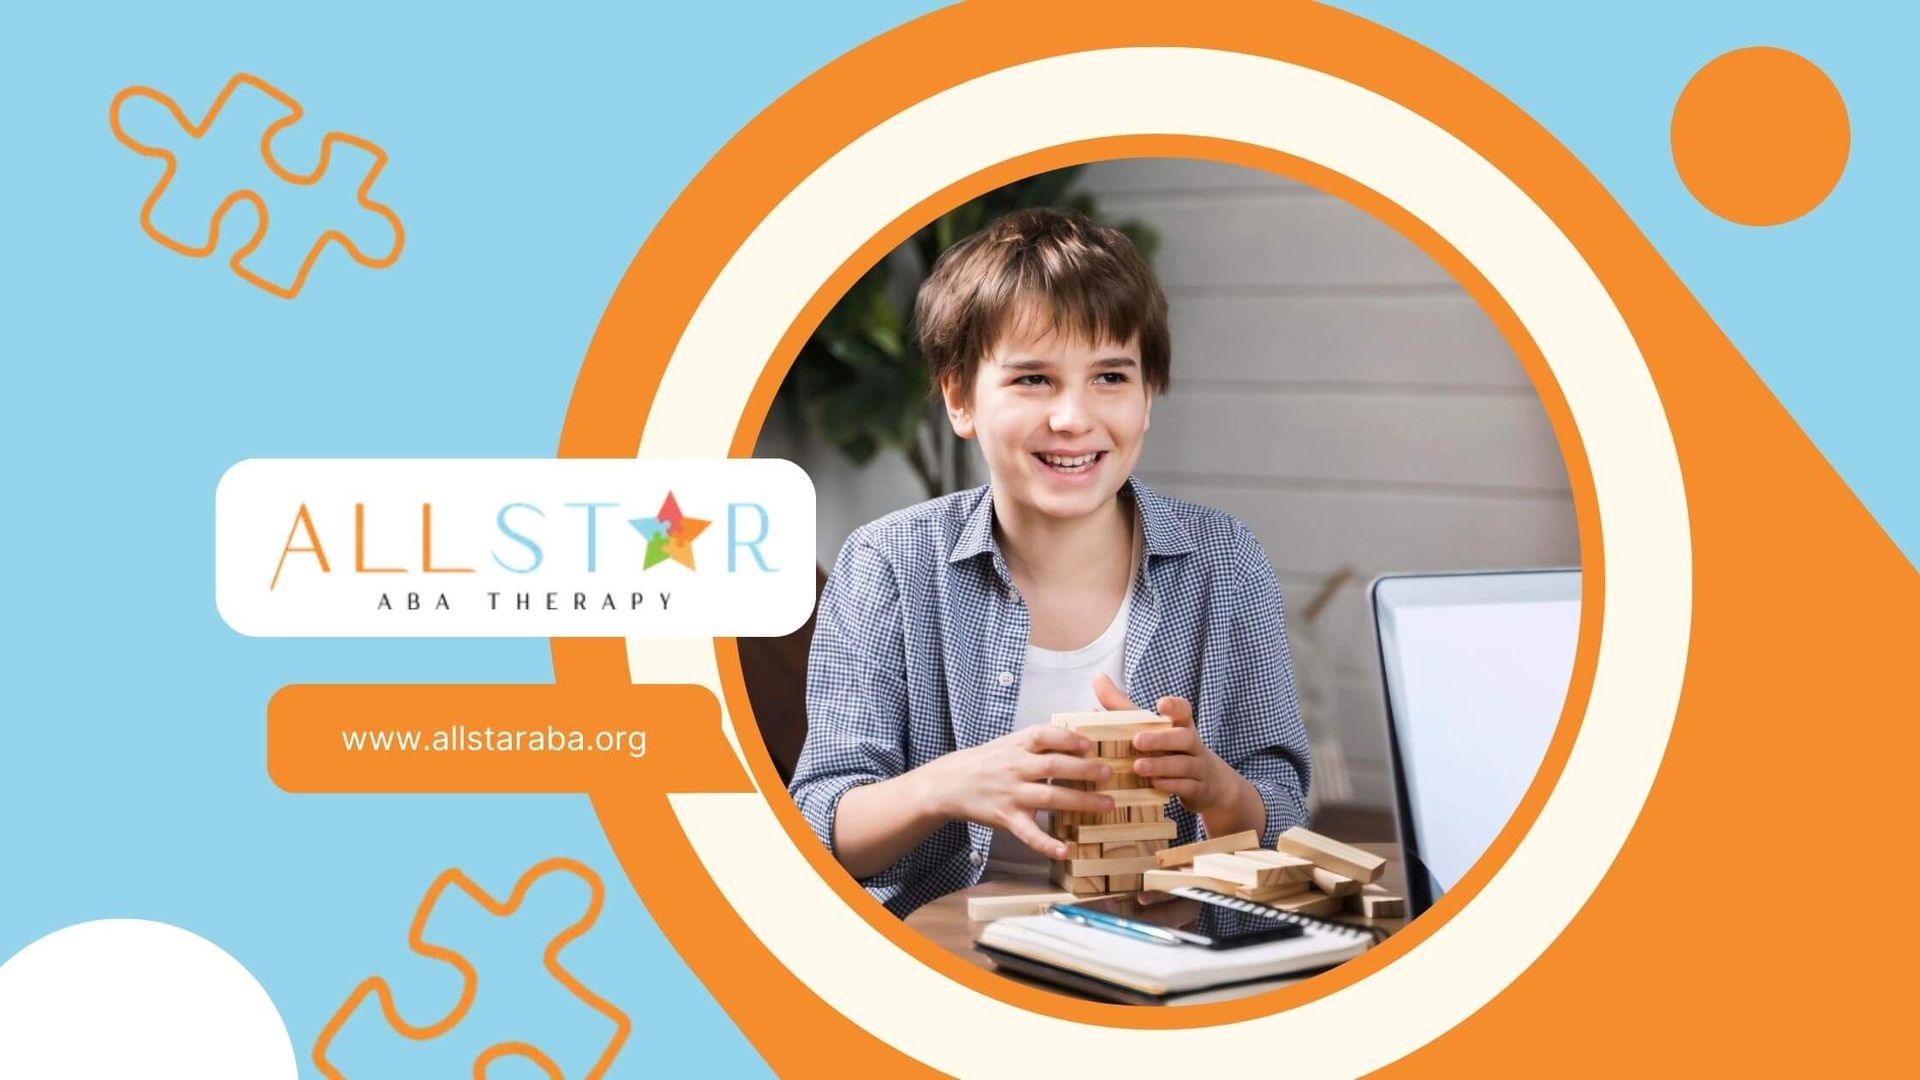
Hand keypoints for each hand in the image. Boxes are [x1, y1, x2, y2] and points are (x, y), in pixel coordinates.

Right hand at [925, 725, 1117, 858]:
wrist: (950, 783)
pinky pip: (1029, 834)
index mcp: (1018, 745)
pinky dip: (1047, 844)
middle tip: (1109, 773)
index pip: (1043, 735)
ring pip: (1050, 797)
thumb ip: (1045, 737)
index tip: (1089, 743)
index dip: (1067, 738)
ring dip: (1081, 801)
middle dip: (1084, 770)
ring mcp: (1012, 794)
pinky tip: (1065, 850)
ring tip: (1106, 804)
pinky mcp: (1006, 818)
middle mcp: (1016, 768)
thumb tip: (1087, 722)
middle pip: (1054, 766)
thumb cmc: (989, 761)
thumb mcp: (1012, 742)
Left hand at [1092, 673, 1242, 815]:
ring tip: (1138, 767)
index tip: (1161, 704)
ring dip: (1161, 765)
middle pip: (1184, 737)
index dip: (1175, 706)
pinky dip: (1171, 785)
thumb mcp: (1151, 727)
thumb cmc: (1171, 750)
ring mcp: (1198, 767)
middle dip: (1161, 739)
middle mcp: (1192, 744)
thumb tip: (1098, 679)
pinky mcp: (1198, 789)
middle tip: (1137, 741)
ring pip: (1184, 764)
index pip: (1184, 710)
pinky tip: (1154, 785)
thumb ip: (1123, 706)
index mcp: (1180, 725)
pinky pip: (1187, 786)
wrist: (1209, 784)